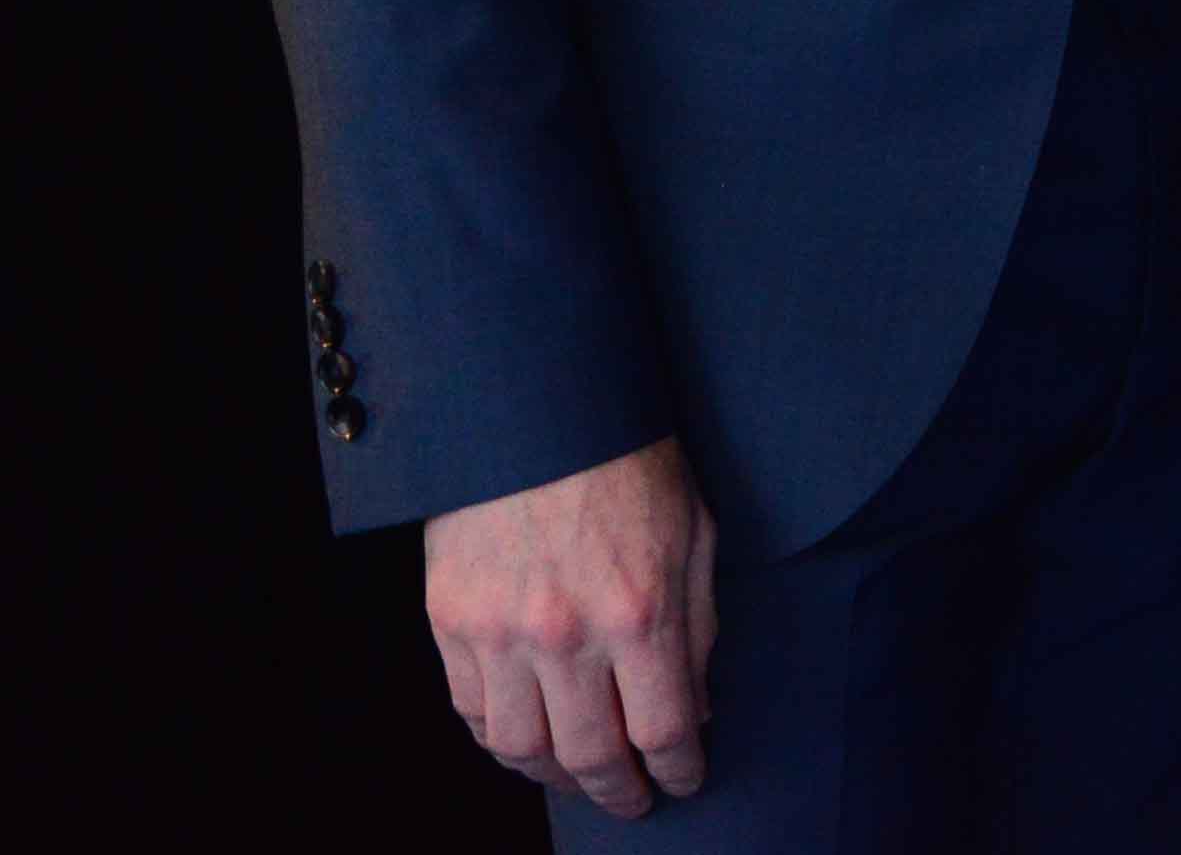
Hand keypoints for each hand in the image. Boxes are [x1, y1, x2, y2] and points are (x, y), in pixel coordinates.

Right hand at [426, 436, 716, 815]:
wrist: (536, 411)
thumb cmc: (629, 465)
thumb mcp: (694, 535)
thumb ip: (698, 626)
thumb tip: (695, 707)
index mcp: (640, 612)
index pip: (663, 729)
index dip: (678, 768)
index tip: (685, 780)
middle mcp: (566, 635)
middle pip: (591, 755)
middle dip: (618, 791)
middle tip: (633, 801)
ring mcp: (500, 633)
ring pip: (521, 748)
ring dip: (555, 777)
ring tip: (580, 778)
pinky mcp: (450, 621)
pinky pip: (471, 710)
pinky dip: (500, 741)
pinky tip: (526, 741)